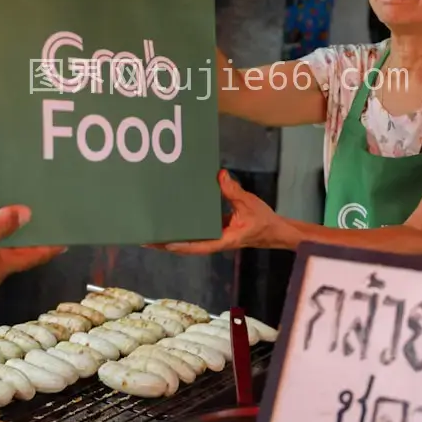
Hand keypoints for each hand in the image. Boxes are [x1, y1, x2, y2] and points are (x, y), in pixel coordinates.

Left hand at [159, 170, 288, 254]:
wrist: (275, 231)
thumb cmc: (263, 222)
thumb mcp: (249, 204)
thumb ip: (233, 191)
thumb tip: (219, 175)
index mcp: (223, 240)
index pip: (198, 246)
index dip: (180, 245)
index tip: (163, 242)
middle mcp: (215, 241)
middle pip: (187, 246)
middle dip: (167, 243)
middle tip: (145, 238)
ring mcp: (215, 237)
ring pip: (189, 241)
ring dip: (172, 237)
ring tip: (152, 231)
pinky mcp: (216, 231)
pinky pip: (196, 232)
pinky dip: (184, 228)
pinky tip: (174, 220)